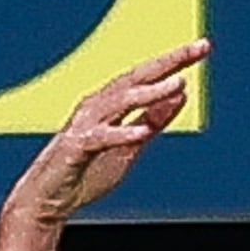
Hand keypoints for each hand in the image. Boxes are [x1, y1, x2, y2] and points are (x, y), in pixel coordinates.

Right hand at [9, 40, 207, 229]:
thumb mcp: (131, 145)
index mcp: (110, 104)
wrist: (46, 202)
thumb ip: (153, 119)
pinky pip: (100, 138)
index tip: (202, 47)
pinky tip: (141, 132)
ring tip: (177, 83)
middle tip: (197, 48)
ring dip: (149, 92)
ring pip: (119, 102)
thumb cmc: (84, 173)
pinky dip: (121, 134)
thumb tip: (180, 93)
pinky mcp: (74, 149)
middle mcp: (96, 107)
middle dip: (167, 63)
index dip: (174, 61)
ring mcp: (84, 126)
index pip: (146, 77)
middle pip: (135, 78)